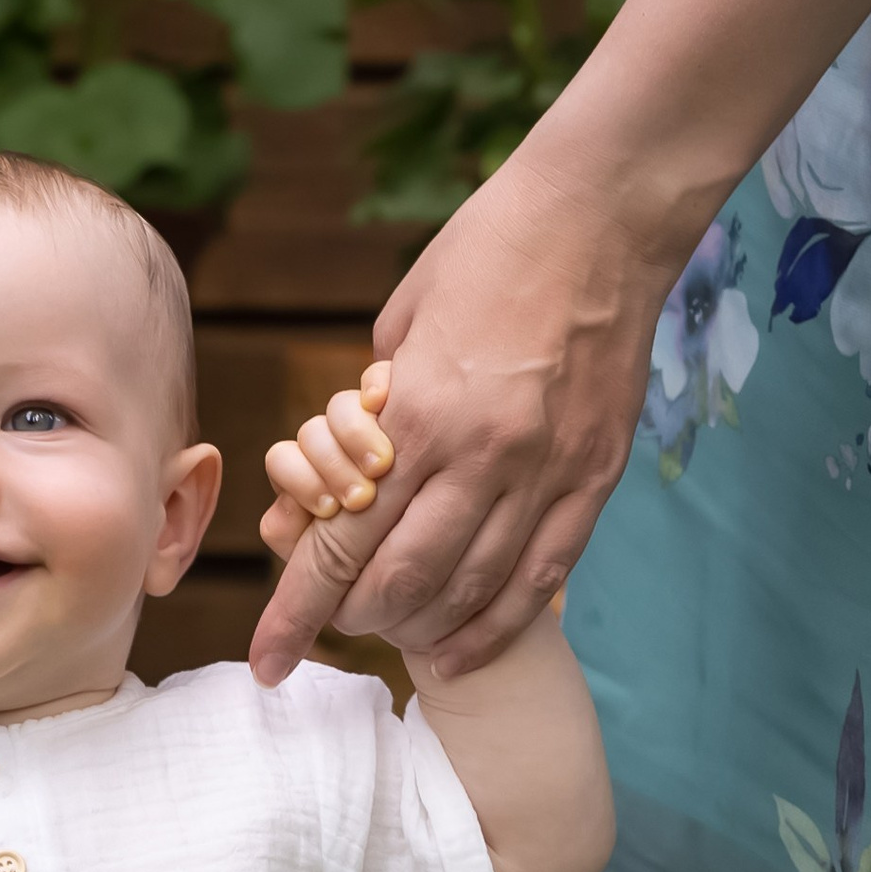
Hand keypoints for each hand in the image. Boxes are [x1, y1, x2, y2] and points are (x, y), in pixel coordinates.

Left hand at [248, 142, 666, 683]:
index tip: (267, 659)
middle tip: (338, 627)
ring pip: (469, 593)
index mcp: (419, 414)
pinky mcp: (594, 476)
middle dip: (355, 621)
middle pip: (400, 584)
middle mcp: (482, 456)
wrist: (604, 212)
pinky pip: (540, 578)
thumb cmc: (487, 251)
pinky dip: (493, 626)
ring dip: (420, 630)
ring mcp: (545, 472)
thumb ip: (376, 408)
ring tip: (395, 639)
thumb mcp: (400, 325)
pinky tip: (459, 650)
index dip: (297, 612)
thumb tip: (348, 470)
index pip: (340, 543)